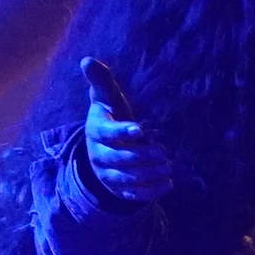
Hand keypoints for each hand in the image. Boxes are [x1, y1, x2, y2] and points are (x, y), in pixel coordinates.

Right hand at [81, 57, 173, 202]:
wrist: (105, 146)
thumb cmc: (111, 115)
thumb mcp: (107, 97)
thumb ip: (101, 81)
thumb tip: (86, 60)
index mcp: (95, 131)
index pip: (107, 134)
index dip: (123, 133)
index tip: (141, 130)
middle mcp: (97, 154)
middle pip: (117, 159)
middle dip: (141, 157)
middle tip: (164, 154)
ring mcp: (106, 173)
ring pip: (124, 179)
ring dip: (147, 175)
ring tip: (168, 167)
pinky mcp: (116, 189)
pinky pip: (130, 194)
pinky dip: (149, 192)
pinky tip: (167, 184)